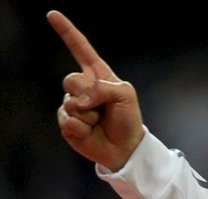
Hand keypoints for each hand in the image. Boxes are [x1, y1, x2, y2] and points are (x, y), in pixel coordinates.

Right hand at [48, 10, 143, 170]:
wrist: (125, 147)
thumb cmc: (128, 119)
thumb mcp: (126, 95)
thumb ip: (103, 88)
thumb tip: (80, 100)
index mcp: (97, 75)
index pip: (80, 49)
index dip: (67, 32)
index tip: (53, 15)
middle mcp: (82, 87)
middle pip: (70, 80)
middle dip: (88, 95)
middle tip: (102, 108)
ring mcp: (72, 104)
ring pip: (70, 103)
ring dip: (88, 115)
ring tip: (98, 121)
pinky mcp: (67, 122)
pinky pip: (68, 120)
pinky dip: (82, 128)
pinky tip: (90, 131)